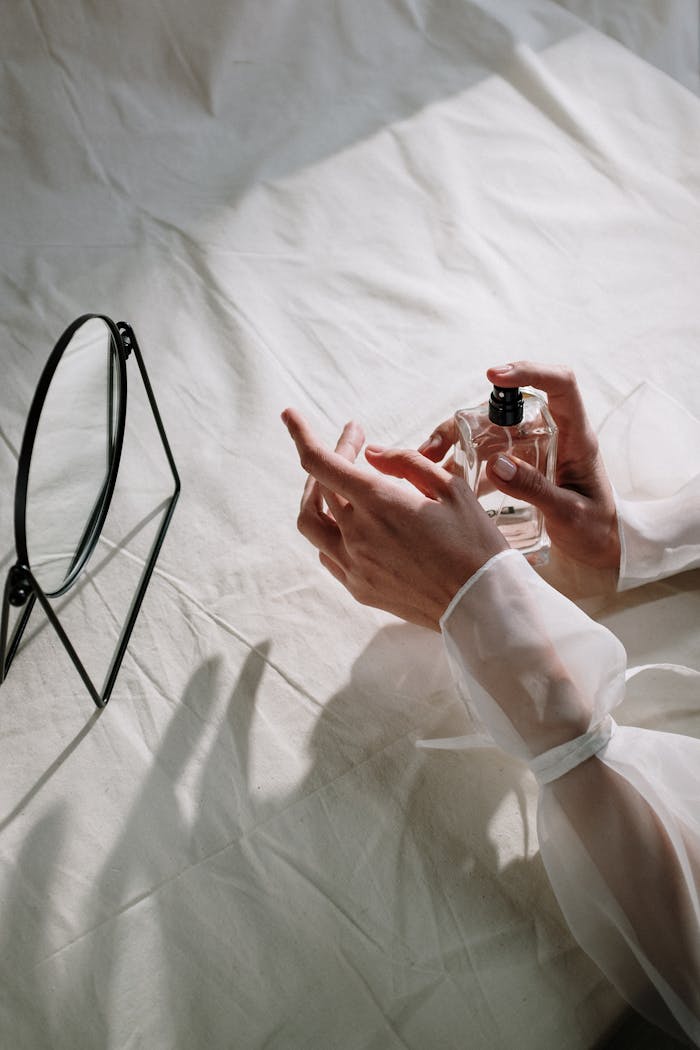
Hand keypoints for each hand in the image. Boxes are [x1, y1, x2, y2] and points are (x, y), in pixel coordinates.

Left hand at [282, 409, 506, 629]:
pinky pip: (326, 552)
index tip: (290, 415)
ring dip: (316, 495)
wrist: (481, 604)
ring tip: (338, 482)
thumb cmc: (473, 543)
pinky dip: (329, 529)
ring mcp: (354, 565)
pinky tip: (350, 522)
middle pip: (318, 486)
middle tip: (356, 445)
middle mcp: (357, 534)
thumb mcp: (450, 488)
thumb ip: (405, 463)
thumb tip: (371, 454)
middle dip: (332, 456)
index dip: (300, 435)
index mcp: (379, 503)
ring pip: (311, 522)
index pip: (321, 462)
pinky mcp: (358, 587)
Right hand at [419, 362, 620, 576]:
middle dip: (466, 418)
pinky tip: (440, 475)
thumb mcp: (570, 514)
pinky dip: (462, 459)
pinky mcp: (519, 464)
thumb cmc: (595, 528)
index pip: (561, 384)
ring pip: (489, 428)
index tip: (493, 376)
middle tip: (434, 446)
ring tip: (427, 459)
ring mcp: (533, 447)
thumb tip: (497, 463)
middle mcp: (552, 433)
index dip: (530, 372)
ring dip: (456, 438)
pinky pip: (486, 452)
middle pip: (506, 407)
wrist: (600, 546)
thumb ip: (536, 489)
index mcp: (577, 436)